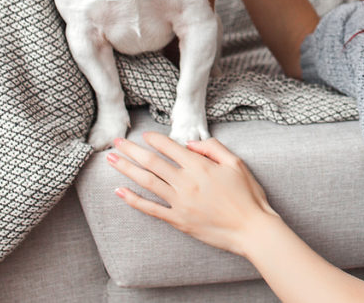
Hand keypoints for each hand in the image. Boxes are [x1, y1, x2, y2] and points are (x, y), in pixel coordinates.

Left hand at [107, 131, 277, 255]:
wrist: (251, 229)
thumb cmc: (248, 196)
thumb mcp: (236, 163)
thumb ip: (213, 148)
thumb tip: (190, 143)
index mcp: (200, 167)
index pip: (170, 147)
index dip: (154, 139)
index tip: (144, 134)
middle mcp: (186, 183)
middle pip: (151, 162)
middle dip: (131, 150)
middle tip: (116, 141)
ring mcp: (179, 203)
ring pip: (147, 182)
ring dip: (126, 169)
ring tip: (112, 160)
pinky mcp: (178, 220)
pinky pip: (150, 208)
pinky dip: (133, 200)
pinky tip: (120, 191)